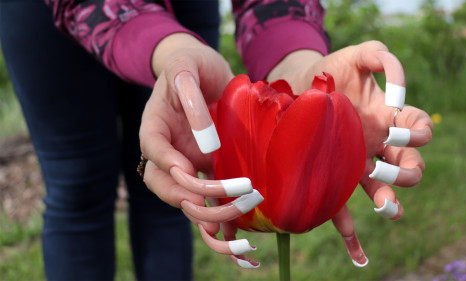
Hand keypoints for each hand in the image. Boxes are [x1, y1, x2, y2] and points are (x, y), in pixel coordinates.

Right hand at [139, 34, 262, 266]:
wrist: (204, 72)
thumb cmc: (191, 65)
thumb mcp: (186, 67)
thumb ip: (189, 97)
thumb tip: (206, 144)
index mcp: (155, 129)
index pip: (156, 153)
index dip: (173, 167)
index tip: (193, 170)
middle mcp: (168, 154)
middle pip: (170, 188)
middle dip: (196, 201)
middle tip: (235, 201)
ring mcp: (187, 166)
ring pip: (190, 203)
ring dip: (212, 222)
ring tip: (237, 240)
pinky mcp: (207, 172)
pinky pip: (210, 201)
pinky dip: (222, 223)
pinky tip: (240, 242)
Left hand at [268, 40, 432, 265]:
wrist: (298, 85)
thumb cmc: (331, 69)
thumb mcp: (358, 54)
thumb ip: (382, 57)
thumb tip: (398, 85)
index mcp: (389, 118)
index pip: (419, 130)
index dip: (419, 133)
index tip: (401, 130)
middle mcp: (377, 145)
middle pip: (408, 167)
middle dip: (407, 173)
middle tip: (389, 166)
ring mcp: (355, 163)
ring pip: (381, 191)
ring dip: (388, 201)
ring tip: (385, 206)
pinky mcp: (332, 175)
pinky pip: (342, 208)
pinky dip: (351, 232)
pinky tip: (356, 253)